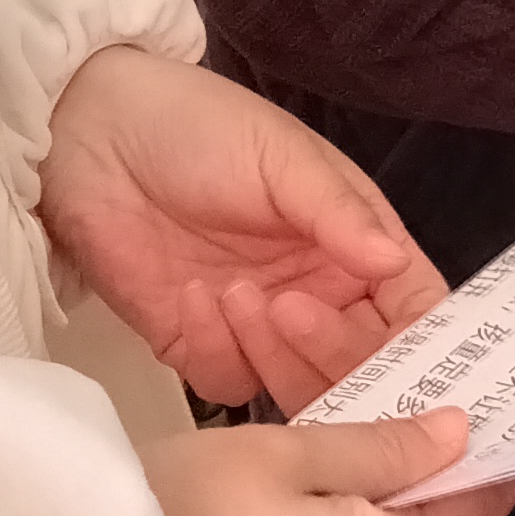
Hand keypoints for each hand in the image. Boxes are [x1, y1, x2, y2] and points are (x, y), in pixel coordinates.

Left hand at [41, 45, 446, 410]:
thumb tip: (394, 260)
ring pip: (301, 388)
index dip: (425, 345)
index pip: (412, 309)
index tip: (419, 367)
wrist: (89, 139)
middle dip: (339, 353)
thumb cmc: (198, 127)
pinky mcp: (199, 346)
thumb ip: (339, 213)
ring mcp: (258, 327)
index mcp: (352, 242)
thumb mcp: (281, 156)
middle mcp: (317, 292)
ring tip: (239, 294)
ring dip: (276, 355)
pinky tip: (189, 296)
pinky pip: (229, 382)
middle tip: (296, 311)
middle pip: (362, 364)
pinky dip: (216, 350)